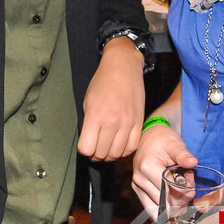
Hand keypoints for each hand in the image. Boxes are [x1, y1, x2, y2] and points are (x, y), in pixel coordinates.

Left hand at [78, 36, 144, 161]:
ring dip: (110, 155)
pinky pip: (132, 146)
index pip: (87, 148)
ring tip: (107, 148)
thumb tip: (90, 142)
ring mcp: (127, 123)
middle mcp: (112, 121)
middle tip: (95, 150)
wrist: (123, 67)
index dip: (84, 150)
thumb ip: (88, 123)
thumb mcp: (87, 101)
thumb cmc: (103, 81)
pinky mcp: (138, 122)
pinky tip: (119, 145)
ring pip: (117, 153)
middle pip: (102, 153)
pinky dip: (125, 151)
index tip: (85, 146)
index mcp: (95, 115)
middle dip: (96, 155)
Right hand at [131, 124, 196, 215]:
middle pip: (165, 202)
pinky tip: (174, 196)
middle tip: (188, 182)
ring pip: (160, 210)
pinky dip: (166, 207)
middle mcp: (139, 179)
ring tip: (180, 188)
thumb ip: (183, 155)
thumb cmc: (162, 139)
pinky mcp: (138, 191)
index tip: (190, 177)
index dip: (185, 189)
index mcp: (147, 167)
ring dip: (175, 204)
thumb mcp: (175, 144)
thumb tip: (193, 162)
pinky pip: (152, 210)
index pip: (169, 190)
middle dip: (182, 197)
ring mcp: (137, 186)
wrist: (149, 136)